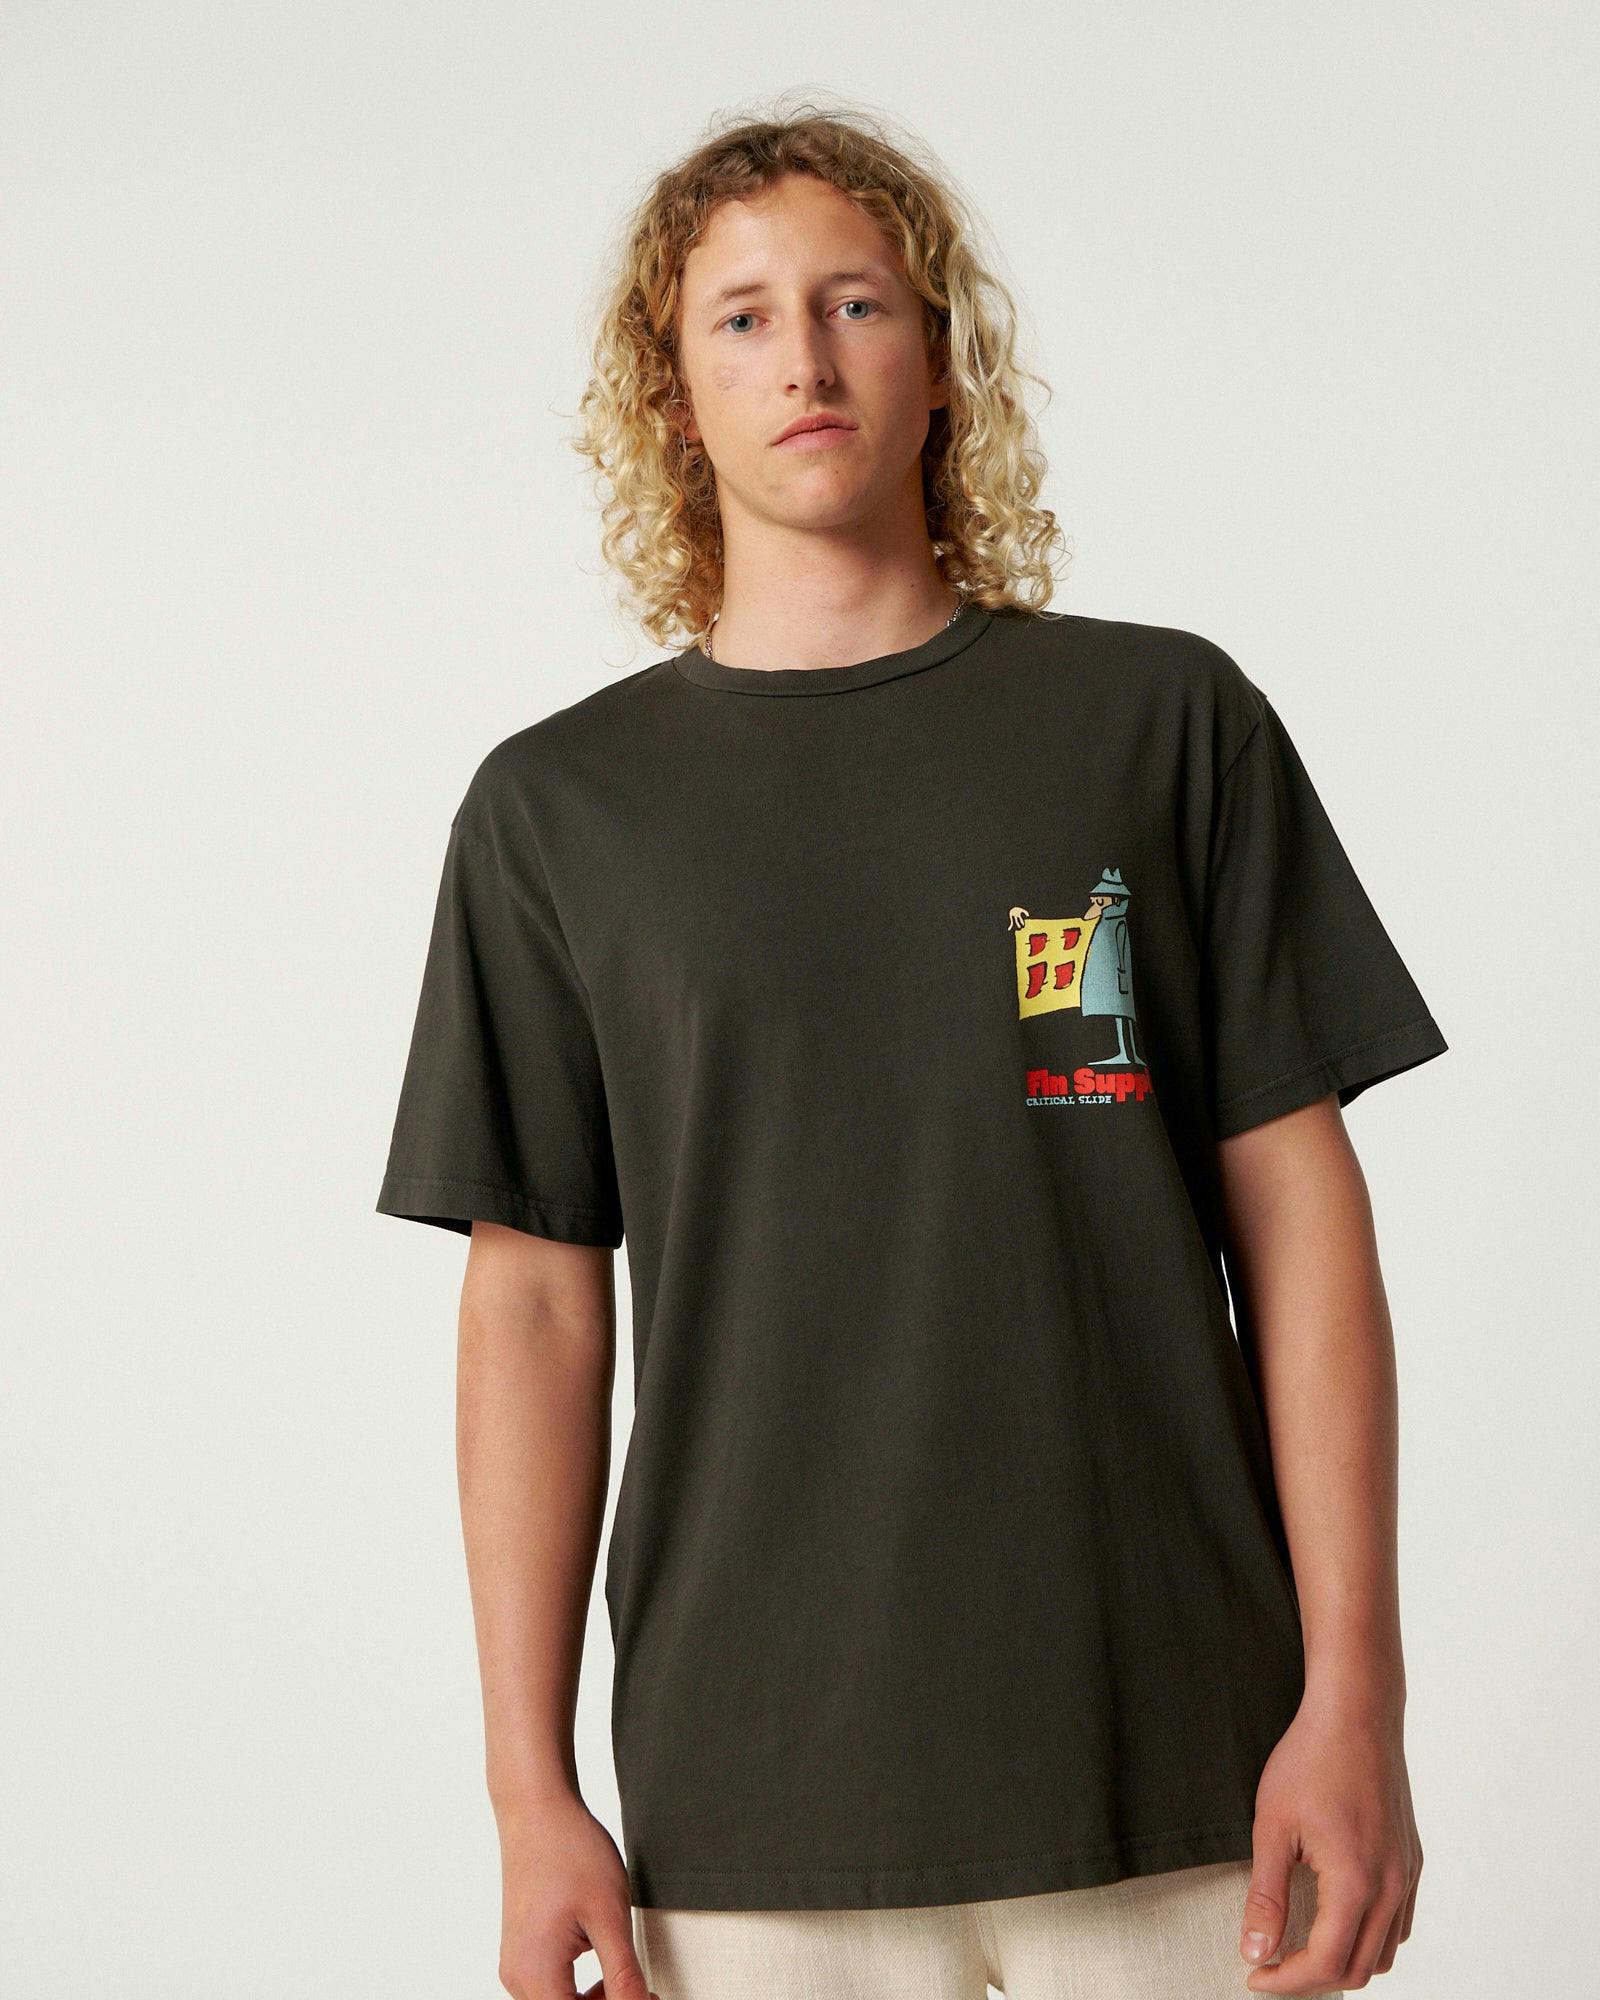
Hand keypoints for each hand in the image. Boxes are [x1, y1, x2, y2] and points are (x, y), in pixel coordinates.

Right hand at [494, 1790, 657, 1999]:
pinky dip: (577, 1982)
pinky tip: (599, 1953)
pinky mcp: (522, 1946)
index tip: (649, 1997)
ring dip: (593, 1999)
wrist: (537, 1807)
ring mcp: (516, 1961)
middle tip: (642, 1988)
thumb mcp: (609, 1915)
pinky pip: (550, 1982)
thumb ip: (623, 1974)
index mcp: (536, 1976)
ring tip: (621, 1967)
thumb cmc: (569, 1850)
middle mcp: (518, 1976)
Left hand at [1238, 1694, 1421, 1993]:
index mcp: (1356, 1882)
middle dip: (1312, 1979)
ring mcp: (1407, 1874)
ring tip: (1299, 1948)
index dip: (1286, 1981)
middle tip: (1270, 1965)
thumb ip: (1265, 1896)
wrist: (1356, 1712)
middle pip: (1359, 1969)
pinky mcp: (1411, 1861)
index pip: (1326, 1963)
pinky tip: (1335, 1920)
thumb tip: (1255, 1951)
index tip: (1255, 1975)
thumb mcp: (1273, 1826)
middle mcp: (1391, 1886)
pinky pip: (1399, 1924)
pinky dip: (1369, 1938)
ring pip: (1385, 1953)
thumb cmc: (1310, 1758)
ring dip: (1344, 1962)